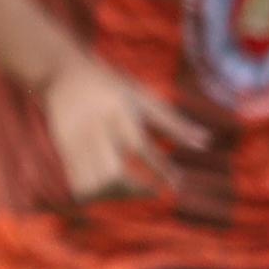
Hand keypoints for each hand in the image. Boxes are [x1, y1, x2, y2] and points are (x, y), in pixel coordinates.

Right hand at [35, 50, 188, 204]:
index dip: (162, 170)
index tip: (176, 185)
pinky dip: (96, 193)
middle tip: (152, 190)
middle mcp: (96, 128)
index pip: (142, 148)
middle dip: (135, 189)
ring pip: (93, 183)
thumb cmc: (112, 86)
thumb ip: (174, 123)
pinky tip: (110, 189)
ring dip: (115, 195)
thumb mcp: (144, 98)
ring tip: (131, 190)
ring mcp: (75, 141)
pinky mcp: (62, 150)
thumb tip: (207, 143)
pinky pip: (77, 183)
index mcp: (119, 112)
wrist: (62, 73)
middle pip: (113, 173)